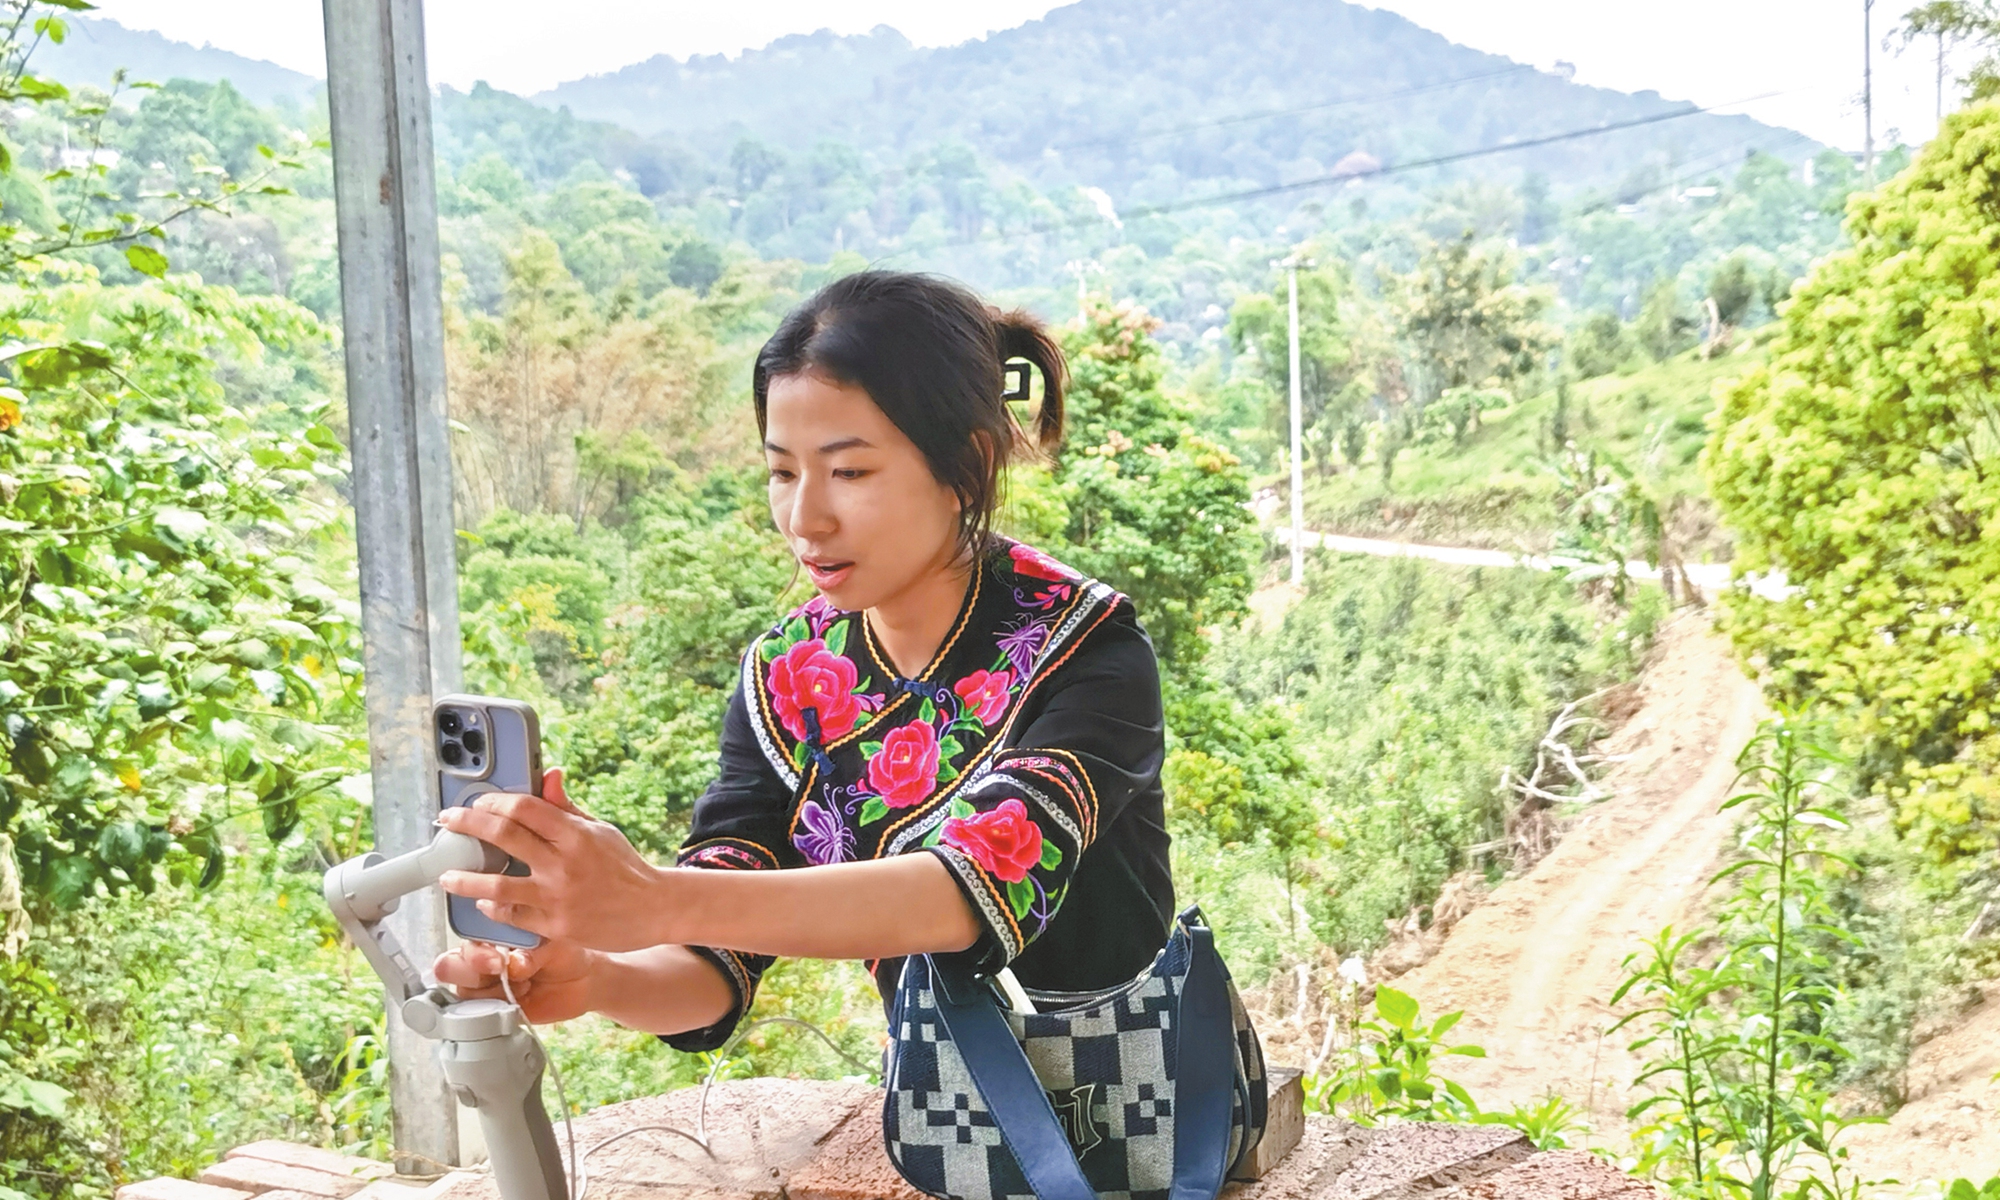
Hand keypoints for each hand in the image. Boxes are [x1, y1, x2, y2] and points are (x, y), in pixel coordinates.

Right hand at [432, 938, 596, 1025]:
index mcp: (491, 938)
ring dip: (491, 993)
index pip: (465, 942)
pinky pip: (478, 1018)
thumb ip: (531, 951)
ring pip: (463, 994)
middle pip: (450, 967)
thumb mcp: (553, 945)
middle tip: (501, 972)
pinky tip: (520, 1003)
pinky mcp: (494, 1013)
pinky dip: (496, 1013)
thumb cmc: (566, 954)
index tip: (498, 958)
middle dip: (471, 971)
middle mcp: (482, 963)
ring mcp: (486, 989)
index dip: (475, 952)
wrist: (584, 983)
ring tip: (524, 987)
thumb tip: (513, 962)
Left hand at [436, 767, 672, 952]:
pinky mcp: (556, 927)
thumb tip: (548, 775)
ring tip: (448, 877)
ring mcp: (558, 898)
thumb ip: (567, 807)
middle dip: (467, 824)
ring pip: (498, 885)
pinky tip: (484, 902)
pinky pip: (513, 916)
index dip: (493, 801)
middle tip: (448, 822)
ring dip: (465, 880)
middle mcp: (564, 864)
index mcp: (576, 834)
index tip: (477, 803)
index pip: (523, 807)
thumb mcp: (600, 829)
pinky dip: (493, 908)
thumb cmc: (625, 867)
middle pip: (503, 836)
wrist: (654, 909)